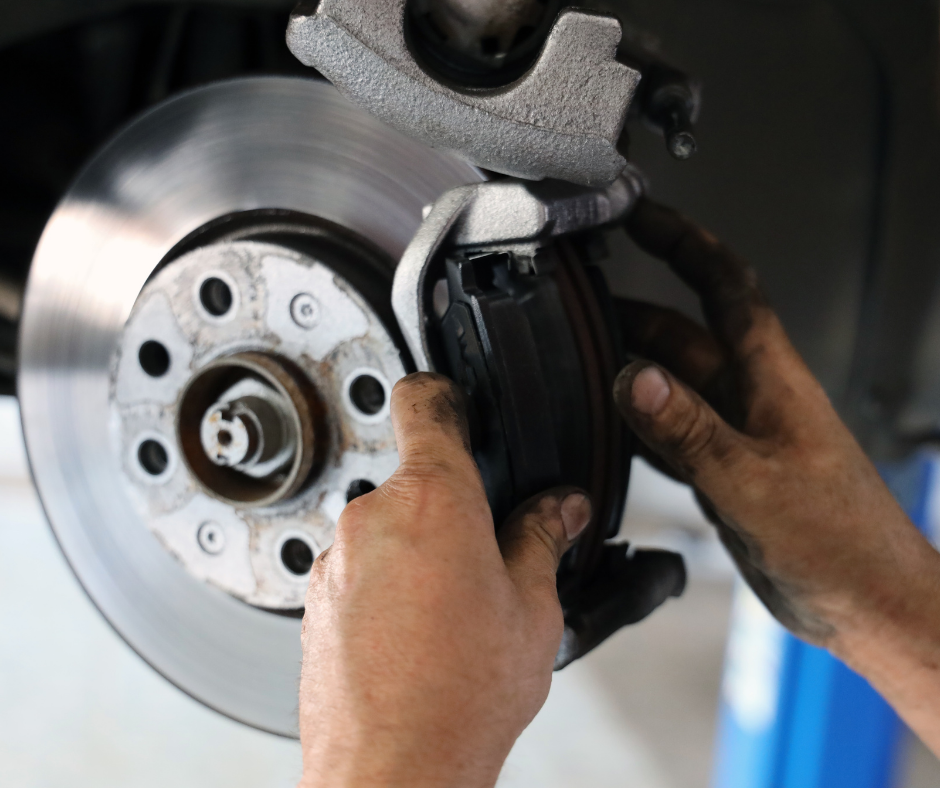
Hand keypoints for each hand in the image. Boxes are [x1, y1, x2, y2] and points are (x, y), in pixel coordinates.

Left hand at [297, 372, 592, 787]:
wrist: (392, 769)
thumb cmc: (461, 695)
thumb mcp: (531, 609)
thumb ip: (541, 540)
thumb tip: (560, 510)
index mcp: (433, 498)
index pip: (425, 402)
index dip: (445, 394)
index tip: (456, 404)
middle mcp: (372, 517)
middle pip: (415, 480)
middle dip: (451, 507)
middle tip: (486, 559)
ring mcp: (336, 559)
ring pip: (387, 530)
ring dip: (417, 552)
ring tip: (450, 613)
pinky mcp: (316, 599)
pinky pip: (357, 570)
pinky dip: (385, 586)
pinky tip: (414, 635)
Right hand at [613, 197, 939, 751]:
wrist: (868, 601)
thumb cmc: (840, 543)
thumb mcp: (753, 482)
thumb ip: (689, 429)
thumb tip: (633, 376)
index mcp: (770, 378)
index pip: (723, 285)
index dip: (681, 241)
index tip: (638, 213)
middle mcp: (751, 395)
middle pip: (683, 332)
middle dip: (632, 310)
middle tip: (578, 304)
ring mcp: (736, 432)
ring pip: (672, 381)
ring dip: (628, 366)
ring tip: (577, 360)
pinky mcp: (726, 469)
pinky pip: (670, 430)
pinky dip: (638, 422)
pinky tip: (609, 428)